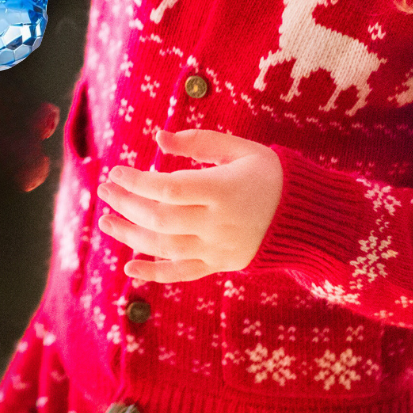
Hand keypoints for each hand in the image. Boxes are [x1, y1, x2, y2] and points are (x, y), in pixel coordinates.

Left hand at [96, 129, 283, 282]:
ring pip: (165, 247)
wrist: (308, 217)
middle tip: (104, 191)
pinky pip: (182, 273)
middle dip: (126, 205)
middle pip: (160, 219)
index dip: (137, 182)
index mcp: (222, 190)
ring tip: (106, 222)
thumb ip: (199, 142)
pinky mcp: (220, 265)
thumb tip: (159, 138)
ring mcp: (217, 248)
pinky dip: (154, 274)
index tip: (115, 171)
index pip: (168, 189)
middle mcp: (217, 223)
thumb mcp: (241, 149)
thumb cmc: (271, 174)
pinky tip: (129, 269)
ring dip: (130, 236)